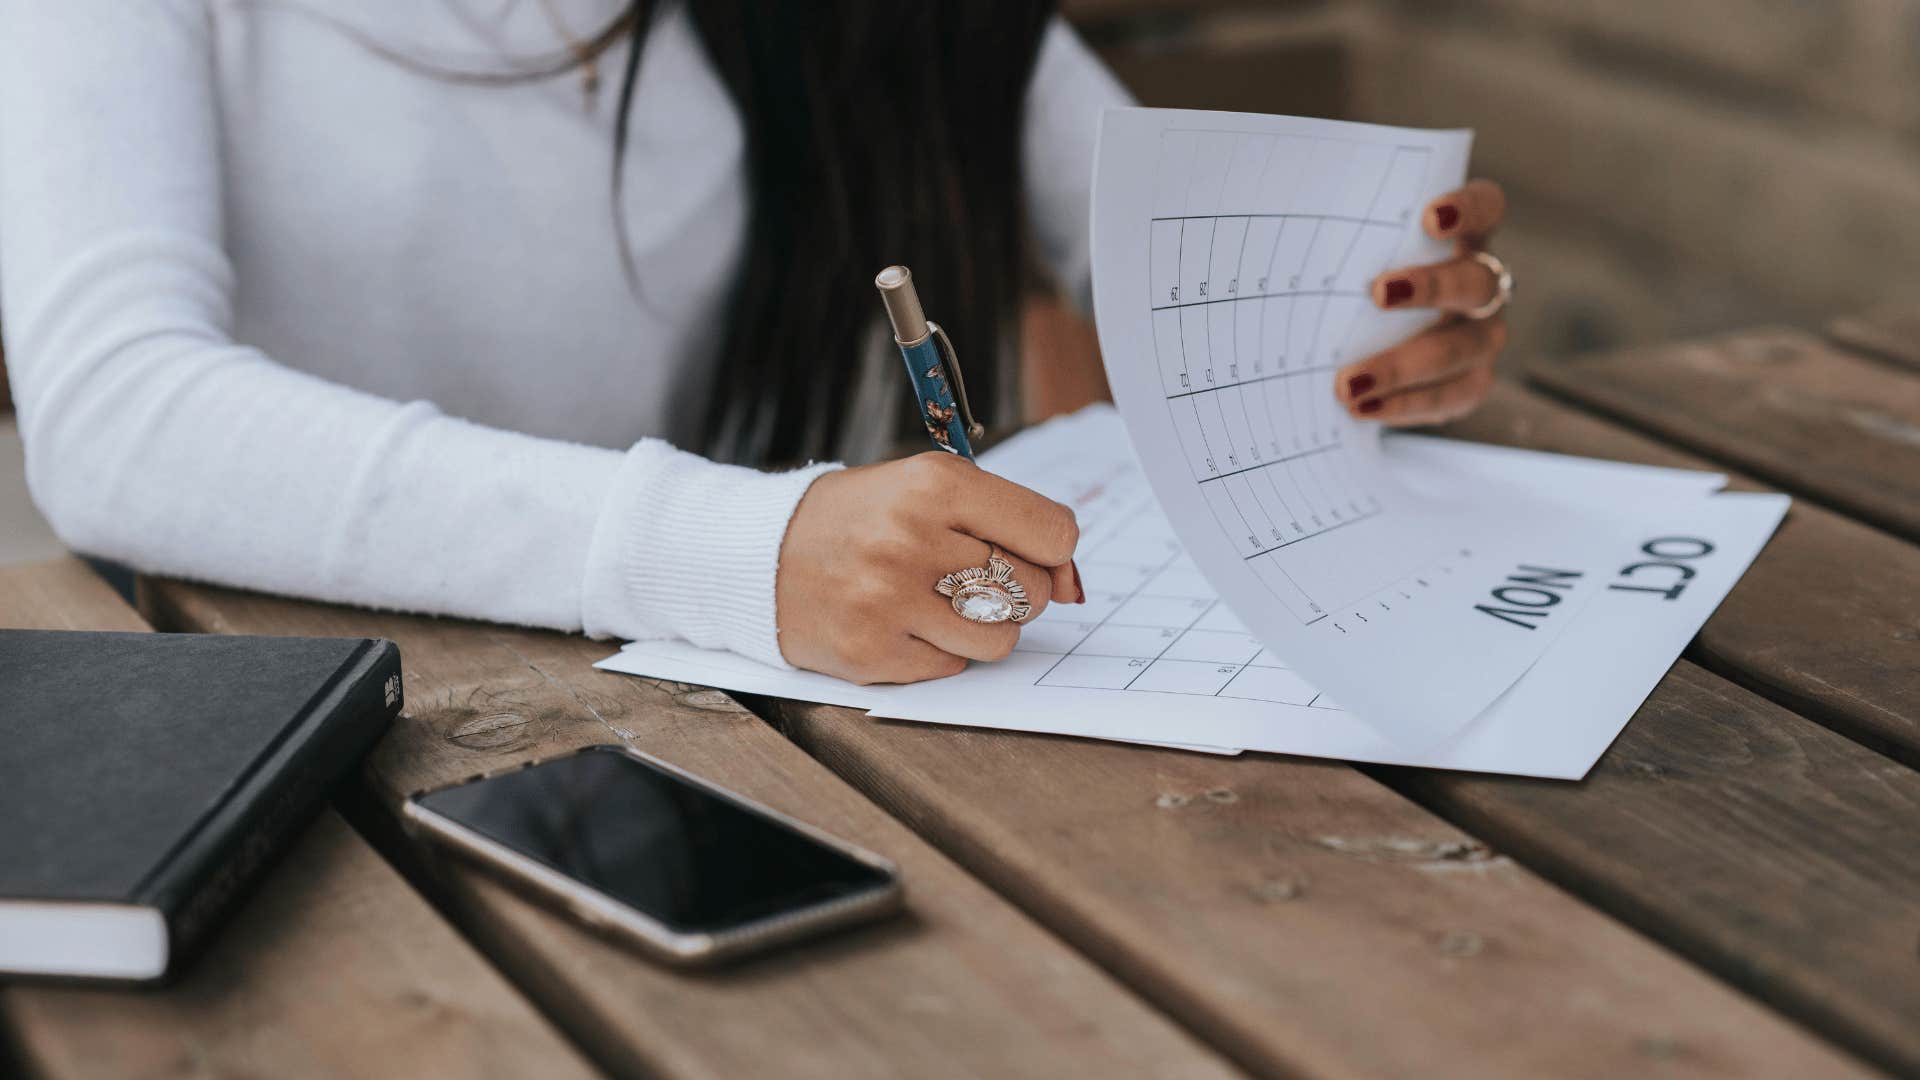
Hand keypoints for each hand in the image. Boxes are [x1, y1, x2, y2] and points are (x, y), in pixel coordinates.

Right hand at [777, 452, 1083, 683]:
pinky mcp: (872, 652)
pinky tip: (904, 623)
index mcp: (934, 484)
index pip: (1054, 533)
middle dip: (1017, 590)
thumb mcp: (927, 490)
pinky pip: (954, 667)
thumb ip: (1006, 522)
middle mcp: (912, 539)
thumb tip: (1074, 585)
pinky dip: (941, 651)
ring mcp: (889, 600)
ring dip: (984, 629)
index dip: (1052, 550)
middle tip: (971, 577)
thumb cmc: (860, 519)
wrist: (759, 556)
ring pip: (1001, 639)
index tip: (1027, 551)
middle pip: (1032, 589)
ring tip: (941, 604)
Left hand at [1335, 180, 1509, 425]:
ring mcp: (1482, 337)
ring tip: (1350, 383)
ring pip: (1461, 349)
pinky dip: (1404, 406)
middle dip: (1430, 287)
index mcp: (1463, 239)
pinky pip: (1448, 398)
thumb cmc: (1362, 280)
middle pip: (1476, 282)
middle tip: (1378, 293)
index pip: (1485, 208)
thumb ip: (1342, 236)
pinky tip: (1363, 408)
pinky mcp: (1469, 382)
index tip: (1430, 218)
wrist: (1372, 339)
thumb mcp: (1357, 250)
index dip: (1468, 210)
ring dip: (1403, 366)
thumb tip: (1278, 226)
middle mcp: (1483, 286)